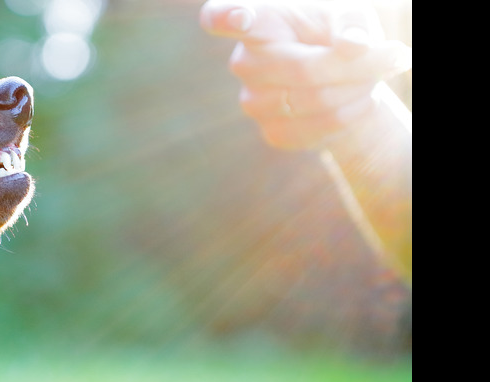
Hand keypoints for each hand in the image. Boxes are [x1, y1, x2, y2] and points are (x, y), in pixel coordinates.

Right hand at [200, 0, 410, 149]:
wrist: (341, 74)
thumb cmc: (339, 31)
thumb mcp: (351, 14)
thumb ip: (353, 23)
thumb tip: (353, 45)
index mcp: (259, 20)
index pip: (222, 17)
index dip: (229, 17)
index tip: (240, 16)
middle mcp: (245, 62)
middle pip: (303, 69)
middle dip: (358, 66)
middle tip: (395, 54)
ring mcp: (253, 101)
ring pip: (316, 101)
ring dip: (359, 90)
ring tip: (371, 77)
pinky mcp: (272, 131)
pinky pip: (317, 128)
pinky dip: (350, 115)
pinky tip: (356, 100)